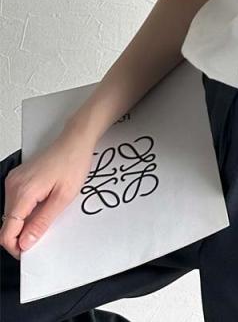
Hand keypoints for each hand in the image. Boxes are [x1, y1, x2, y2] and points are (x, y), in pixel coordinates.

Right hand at [0, 133, 95, 260]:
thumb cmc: (73, 163)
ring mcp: (14, 180)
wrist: (75, 140)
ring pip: (10, 213)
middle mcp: (13, 185)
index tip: (28, 252)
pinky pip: (15, 201)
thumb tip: (26, 243)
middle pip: (7, 223)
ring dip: (24, 221)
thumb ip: (42, 222)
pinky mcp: (18, 178)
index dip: (15, 247)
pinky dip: (25, 209)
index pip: (6, 232)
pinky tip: (42, 203)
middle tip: (43, 232)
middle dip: (21, 234)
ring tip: (46, 212)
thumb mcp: (63, 198)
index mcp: (23, 192)